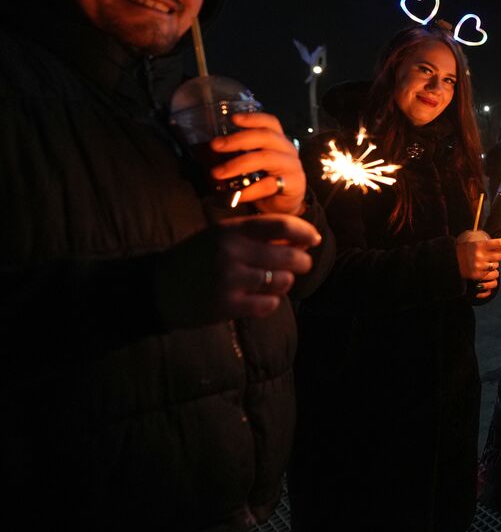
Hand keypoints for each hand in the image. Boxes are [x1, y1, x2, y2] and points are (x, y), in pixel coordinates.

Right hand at [156, 214, 321, 322]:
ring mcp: (229, 280)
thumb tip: (301, 237)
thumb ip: (255, 234)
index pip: (281, 225)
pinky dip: (270, 302)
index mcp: (230, 230)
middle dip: (302, 261)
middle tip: (301, 264)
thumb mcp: (219, 236)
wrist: (156, 288)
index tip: (313, 239)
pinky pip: (269, 304)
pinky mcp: (227, 306)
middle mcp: (231, 252)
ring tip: (274, 281)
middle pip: (290, 256)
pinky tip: (260, 298)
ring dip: (285, 282)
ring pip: (282, 281)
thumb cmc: (195, 259)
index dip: (304, 231)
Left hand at [210, 112, 305, 214]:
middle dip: (238, 139)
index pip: (270, 123)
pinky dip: (251, 190)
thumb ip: (242, 153)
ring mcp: (292, 166)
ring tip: (218, 173)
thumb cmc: (267, 180)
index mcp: (279, 140)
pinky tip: (237, 195)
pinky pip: (269, 185)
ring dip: (238, 164)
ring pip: (266, 158)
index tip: (233, 119)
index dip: (253, 118)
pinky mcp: (294, 184)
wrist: (285, 205)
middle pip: (265, 136)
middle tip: (215, 146)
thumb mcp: (256, 162)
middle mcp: (288, 149)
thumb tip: (213, 150)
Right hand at [456, 237, 500, 285]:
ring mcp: (480, 266)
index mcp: (479, 245)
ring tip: (487, 262)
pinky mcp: (478, 275)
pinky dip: (491, 272)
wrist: (451, 263)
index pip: (499, 243)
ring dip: (495, 263)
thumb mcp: (473, 243)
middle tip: (499, 254)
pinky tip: (485, 269)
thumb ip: (487, 245)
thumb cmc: (463, 252)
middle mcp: (480, 255)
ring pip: (497, 265)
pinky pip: (492, 274)